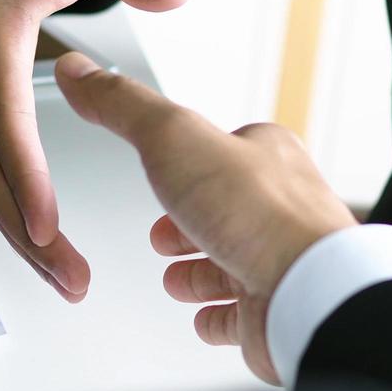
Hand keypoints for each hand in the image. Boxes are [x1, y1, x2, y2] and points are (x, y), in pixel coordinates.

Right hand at [55, 52, 356, 382]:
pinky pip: (245, 315)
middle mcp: (278, 208)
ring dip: (200, 272)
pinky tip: (205, 318)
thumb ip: (125, 107)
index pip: (223, 150)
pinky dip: (220, 318)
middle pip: (227, 212)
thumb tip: (82, 71)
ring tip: (176, 278)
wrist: (309, 293)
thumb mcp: (175, 138)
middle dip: (190, 223)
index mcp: (264, 157)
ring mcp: (277, 261)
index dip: (188, 160)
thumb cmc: (260, 215)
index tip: (165, 163)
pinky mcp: (274, 310)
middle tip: (166, 233)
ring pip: (233, 264)